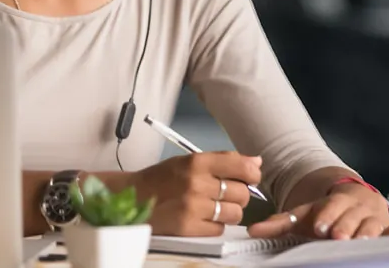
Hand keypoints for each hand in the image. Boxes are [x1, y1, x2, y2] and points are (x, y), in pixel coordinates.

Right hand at [127, 152, 263, 236]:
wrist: (132, 197)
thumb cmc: (161, 178)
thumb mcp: (188, 161)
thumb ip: (223, 160)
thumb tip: (256, 162)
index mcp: (196, 162)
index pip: (242, 166)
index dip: (251, 174)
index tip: (249, 178)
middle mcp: (196, 183)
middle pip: (242, 193)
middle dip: (237, 196)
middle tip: (222, 195)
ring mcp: (193, 207)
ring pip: (235, 213)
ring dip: (227, 212)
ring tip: (211, 208)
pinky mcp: (188, 227)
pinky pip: (220, 229)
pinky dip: (214, 225)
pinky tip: (201, 218)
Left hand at [248, 183, 388, 239]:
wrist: (355, 199)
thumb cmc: (327, 213)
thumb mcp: (305, 215)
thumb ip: (280, 223)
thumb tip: (252, 230)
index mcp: (335, 201)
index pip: (330, 207)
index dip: (327, 215)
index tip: (320, 227)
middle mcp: (356, 208)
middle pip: (350, 218)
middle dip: (345, 227)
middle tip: (338, 237)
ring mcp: (374, 218)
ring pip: (372, 225)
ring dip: (369, 232)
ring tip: (362, 241)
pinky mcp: (388, 228)